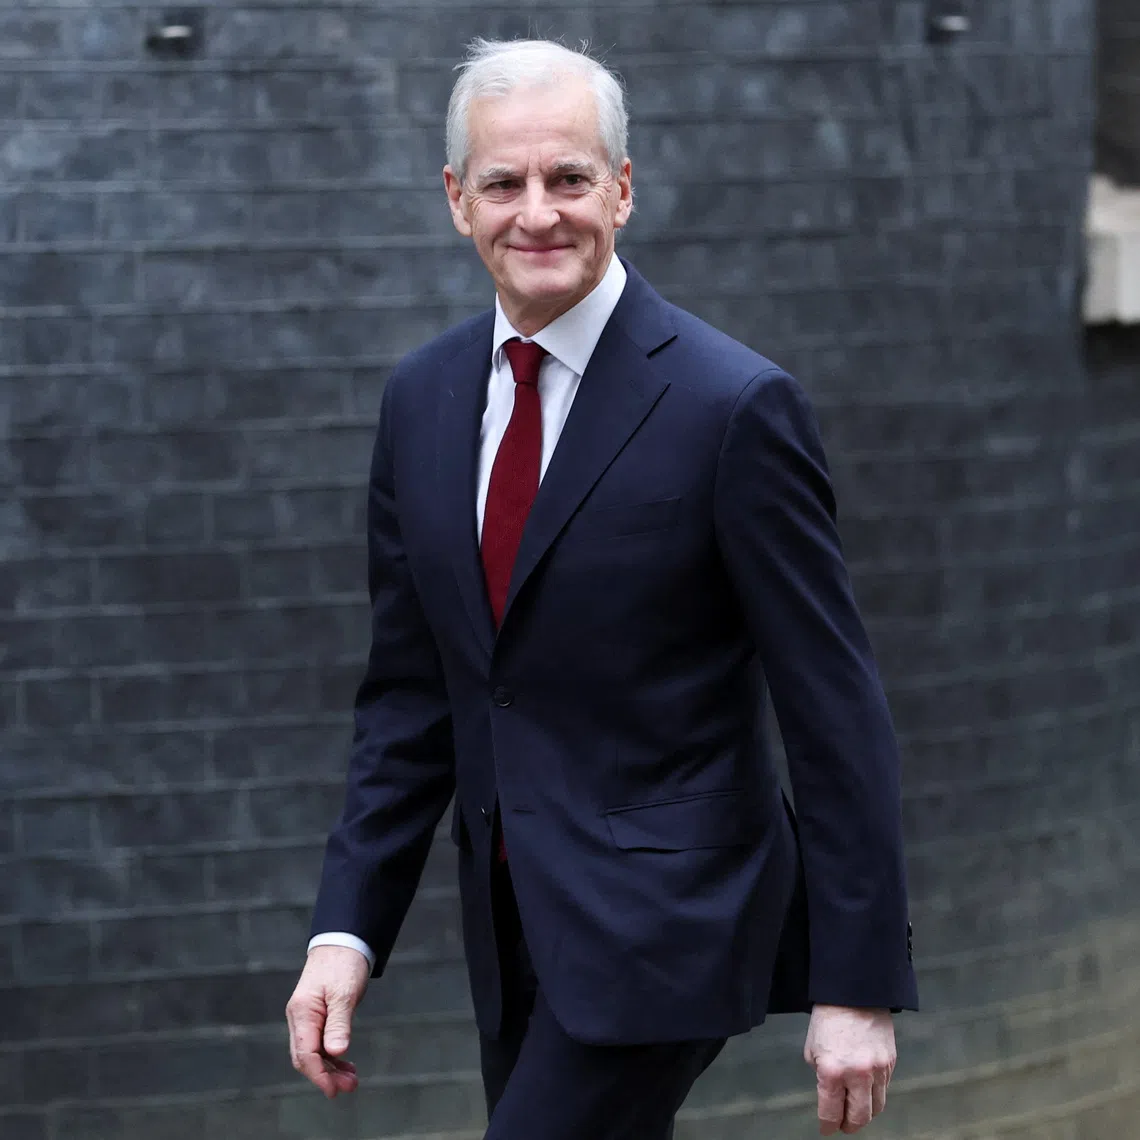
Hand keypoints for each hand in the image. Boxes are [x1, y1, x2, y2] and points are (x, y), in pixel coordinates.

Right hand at [285, 945, 370, 1097]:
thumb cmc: (343, 963)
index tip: (335, 1089)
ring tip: (351, 1079)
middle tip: (350, 1086)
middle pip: (306, 1057)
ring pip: (312, 1052)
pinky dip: (331, 1055)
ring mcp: (306, 1017)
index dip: (319, 1074)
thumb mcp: (344, 993)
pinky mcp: (316, 1015)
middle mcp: (299, 1017)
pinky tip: (345, 1063)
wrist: (342, 941)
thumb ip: (339, 1023)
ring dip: (330, 1068)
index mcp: (302, 1012)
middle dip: (325, 1075)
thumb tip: (335, 1053)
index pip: (305, 1053)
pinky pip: (319, 1042)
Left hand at [803, 1005, 895, 1134]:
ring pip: (876, 1107)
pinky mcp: (891, 1062)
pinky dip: (875, 1093)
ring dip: (865, 1113)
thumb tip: (831, 1093)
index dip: (828, 1125)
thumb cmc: (828, 1018)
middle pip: (859, 1118)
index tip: (827, 1129)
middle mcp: (858, 1075)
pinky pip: (884, 1088)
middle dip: (849, 1125)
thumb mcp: (813, 1049)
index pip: (831, 1112)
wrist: (854, 992)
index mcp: (833, 1071)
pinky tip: (866, 1089)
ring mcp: (878, 1070)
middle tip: (843, 1125)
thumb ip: (822, 1075)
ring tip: (856, 1111)